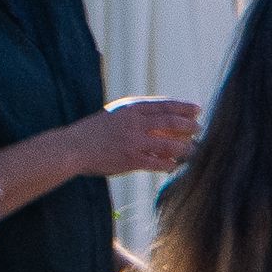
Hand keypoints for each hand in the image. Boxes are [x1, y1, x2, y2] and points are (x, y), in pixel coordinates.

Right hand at [72, 98, 201, 177]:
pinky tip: (175, 165)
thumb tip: (161, 117)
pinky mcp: (131, 160)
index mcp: (130, 109)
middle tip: (200, 128)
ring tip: (194, 149)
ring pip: (168, 143)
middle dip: (189, 125)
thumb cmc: (93, 132)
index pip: (164, 105)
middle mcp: (134, 123)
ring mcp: (133, 141)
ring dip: (185, 147)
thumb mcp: (115, 115)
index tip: (197, 109)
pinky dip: (169, 164)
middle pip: (170, 121)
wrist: (72, 148)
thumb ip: (135, 114)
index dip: (183, 107)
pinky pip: (157, 162)